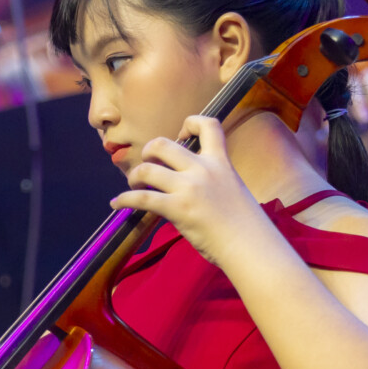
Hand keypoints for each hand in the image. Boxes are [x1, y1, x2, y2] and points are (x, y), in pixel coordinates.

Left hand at [109, 115, 268, 266]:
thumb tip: (189, 185)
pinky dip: (124, 199)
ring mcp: (189, 188)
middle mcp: (203, 169)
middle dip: (149, 151)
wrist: (250, 246)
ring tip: (134, 184)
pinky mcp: (177, 208)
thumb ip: (214, 180)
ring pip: (147, 168)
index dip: (191, 122)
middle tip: (148, 164)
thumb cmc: (246, 226)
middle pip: (163, 144)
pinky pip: (141, 198)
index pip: (209, 125)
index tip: (181, 135)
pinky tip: (117, 204)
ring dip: (134, 176)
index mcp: (221, 162)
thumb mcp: (233, 190)